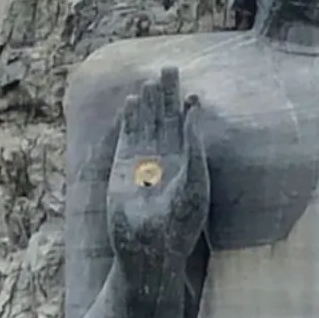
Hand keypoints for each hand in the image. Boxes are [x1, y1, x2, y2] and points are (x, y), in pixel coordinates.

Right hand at [107, 67, 208, 262]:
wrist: (150, 249)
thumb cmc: (179, 223)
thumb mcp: (195, 183)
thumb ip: (195, 147)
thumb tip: (194, 113)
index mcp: (188, 163)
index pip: (188, 129)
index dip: (189, 110)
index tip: (192, 94)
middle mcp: (166, 159)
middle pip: (165, 118)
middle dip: (167, 95)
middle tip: (168, 68)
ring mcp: (144, 162)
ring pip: (146, 124)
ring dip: (148, 103)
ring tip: (151, 80)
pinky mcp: (123, 167)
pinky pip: (127, 136)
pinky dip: (130, 119)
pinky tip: (133, 101)